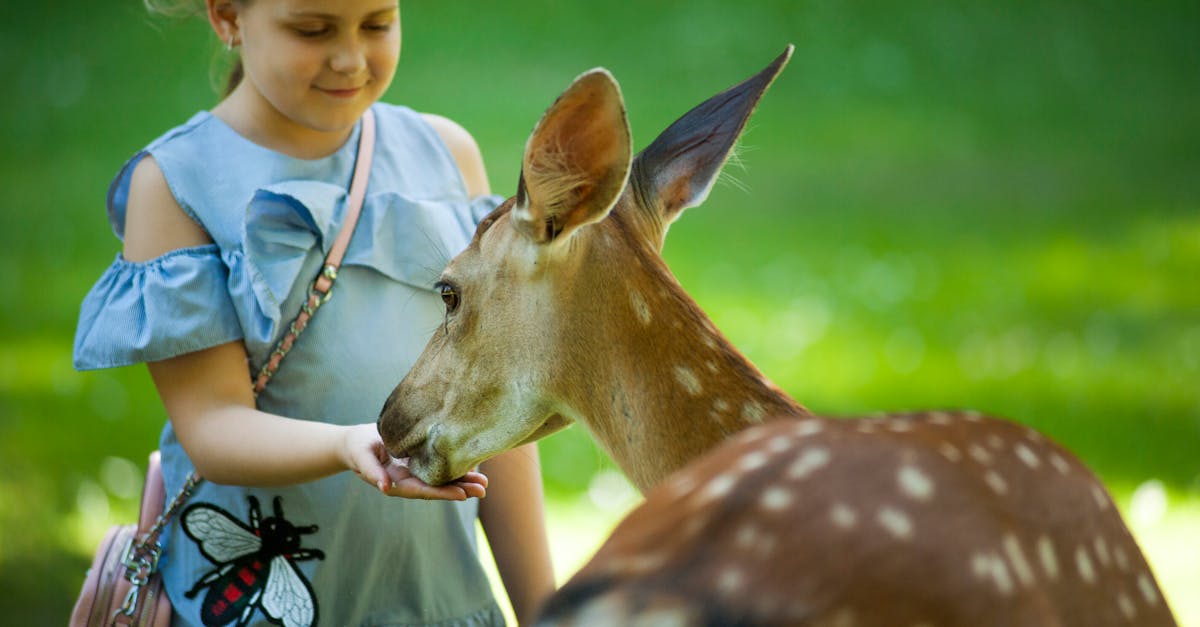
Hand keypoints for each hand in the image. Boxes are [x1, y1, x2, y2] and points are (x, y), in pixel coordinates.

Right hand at [339, 424, 487, 499]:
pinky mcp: (420, 461)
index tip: (461, 494)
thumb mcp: (361, 457)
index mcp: (397, 483)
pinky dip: (457, 467)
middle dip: (460, 489)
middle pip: (437, 488)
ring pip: (442, 479)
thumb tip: (385, 488)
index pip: (423, 490)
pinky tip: (474, 466)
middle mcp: (410, 480)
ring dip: (463, 481)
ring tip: (484, 483)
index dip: (442, 493)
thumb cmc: (356, 447)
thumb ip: (371, 472)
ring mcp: (416, 472)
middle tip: (482, 489)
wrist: (356, 442)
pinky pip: (440, 466)